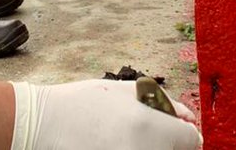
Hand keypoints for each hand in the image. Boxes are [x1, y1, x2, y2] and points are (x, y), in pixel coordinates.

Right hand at [11, 80, 200, 148]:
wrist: (44, 126)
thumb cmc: (83, 103)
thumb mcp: (123, 91)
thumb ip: (162, 101)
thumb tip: (188, 117)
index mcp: (152, 127)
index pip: (191, 140)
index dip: (184, 133)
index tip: (175, 131)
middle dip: (169, 144)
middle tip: (146, 135)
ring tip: (127, 139)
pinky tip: (117, 146)